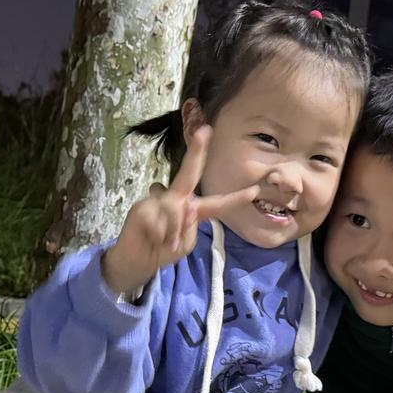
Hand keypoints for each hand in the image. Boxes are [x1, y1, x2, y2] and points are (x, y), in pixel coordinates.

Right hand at [100, 126, 259, 294]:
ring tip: (165, 242)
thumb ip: (189, 227)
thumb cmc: (164, 251)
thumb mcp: (184, 243)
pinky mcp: (142, 208)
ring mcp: (158, 201)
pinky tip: (152, 237)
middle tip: (205, 130)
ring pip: (175, 210)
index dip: (235, 199)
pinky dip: (159, 234)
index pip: (217, 204)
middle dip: (197, 152)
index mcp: (193, 210)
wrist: (138, 262)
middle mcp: (177, 200)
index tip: (254, 191)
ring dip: (173, 232)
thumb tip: (185, 207)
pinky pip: (159, 220)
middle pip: (189, 174)